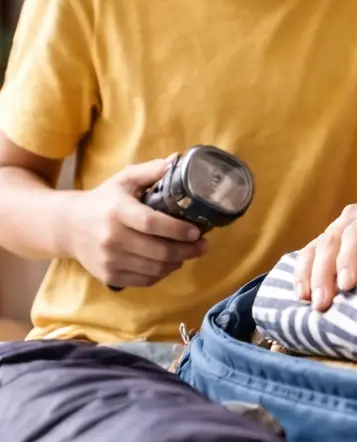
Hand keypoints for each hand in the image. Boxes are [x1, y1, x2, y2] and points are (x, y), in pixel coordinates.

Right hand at [64, 156, 207, 288]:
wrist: (68, 227)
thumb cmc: (103, 201)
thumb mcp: (123, 180)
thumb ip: (149, 171)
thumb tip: (176, 161)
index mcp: (118, 211)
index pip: (152, 224)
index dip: (178, 230)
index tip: (197, 231)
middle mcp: (112, 237)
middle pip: (158, 251)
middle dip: (187, 250)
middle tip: (202, 246)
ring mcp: (110, 259)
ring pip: (155, 268)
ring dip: (177, 262)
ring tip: (187, 253)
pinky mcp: (109, 275)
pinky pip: (145, 280)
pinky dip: (162, 274)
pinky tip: (168, 263)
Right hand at [293, 170, 356, 310]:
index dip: (352, 257)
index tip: (348, 285)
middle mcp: (356, 213)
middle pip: (333, 240)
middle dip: (325, 274)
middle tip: (323, 305)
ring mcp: (340, 223)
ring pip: (318, 245)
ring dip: (309, 274)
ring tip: (305, 301)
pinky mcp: (332, 235)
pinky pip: (312, 251)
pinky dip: (303, 271)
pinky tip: (300, 293)